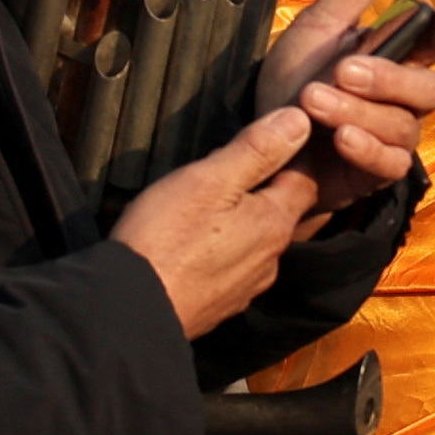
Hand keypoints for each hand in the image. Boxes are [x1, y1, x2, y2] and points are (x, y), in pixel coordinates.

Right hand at [110, 108, 340, 337]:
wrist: (128, 312)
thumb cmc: (165, 241)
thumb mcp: (209, 180)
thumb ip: (256, 150)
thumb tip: (300, 121)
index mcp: (275, 223)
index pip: (306, 179)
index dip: (295, 155)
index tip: (278, 137)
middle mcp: (271, 259)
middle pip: (280, 211)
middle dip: (264, 189)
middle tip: (232, 169)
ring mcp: (246, 286)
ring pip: (255, 242)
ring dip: (241, 221)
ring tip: (210, 205)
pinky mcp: (220, 305)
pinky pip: (230, 268)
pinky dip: (221, 252)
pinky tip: (195, 245)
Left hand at [255, 0, 434, 207]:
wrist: (263, 146)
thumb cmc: (292, 86)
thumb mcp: (316, 32)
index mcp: (396, 58)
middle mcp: (404, 99)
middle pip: (430, 89)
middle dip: (389, 79)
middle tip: (343, 70)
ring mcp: (395, 137)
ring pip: (404, 125)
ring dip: (359, 111)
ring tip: (312, 101)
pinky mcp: (378, 172)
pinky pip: (391, 163)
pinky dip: (367, 149)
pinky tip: (341, 138)